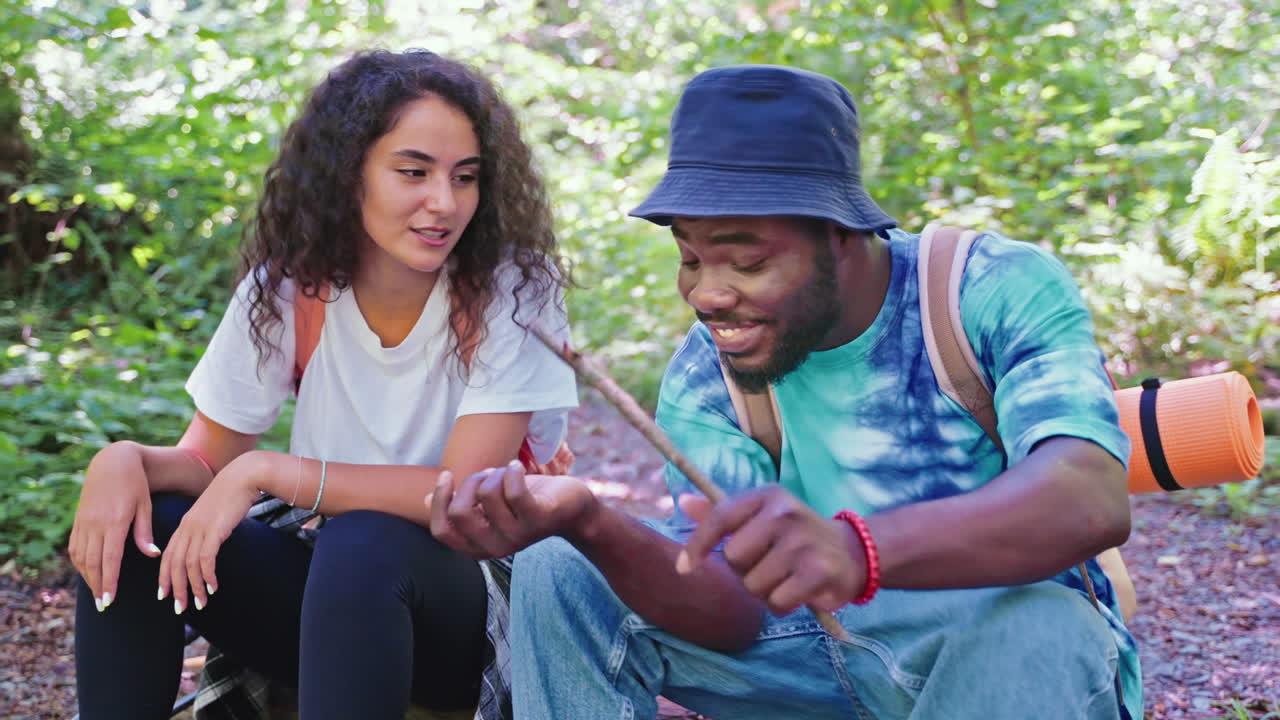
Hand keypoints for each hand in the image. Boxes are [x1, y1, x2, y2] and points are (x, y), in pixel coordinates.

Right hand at [69, 442, 162, 611]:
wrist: (112, 463)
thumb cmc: (136, 485)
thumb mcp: (145, 506)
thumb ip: (145, 532)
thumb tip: (153, 555)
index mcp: (116, 522)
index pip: (110, 559)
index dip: (109, 582)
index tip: (109, 600)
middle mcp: (96, 524)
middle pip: (93, 563)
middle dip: (97, 587)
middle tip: (102, 606)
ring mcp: (84, 522)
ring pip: (81, 557)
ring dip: (87, 577)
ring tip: (96, 594)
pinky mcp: (79, 520)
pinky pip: (75, 547)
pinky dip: (79, 563)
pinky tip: (87, 573)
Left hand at [158, 450, 266, 613]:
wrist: (243, 476)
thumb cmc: (232, 495)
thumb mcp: (213, 514)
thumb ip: (207, 530)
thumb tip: (208, 546)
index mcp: (184, 525)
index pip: (168, 555)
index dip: (164, 577)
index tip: (164, 595)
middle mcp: (187, 528)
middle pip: (174, 564)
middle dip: (176, 589)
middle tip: (179, 608)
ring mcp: (199, 529)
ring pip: (188, 566)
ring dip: (194, 588)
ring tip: (200, 604)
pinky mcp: (214, 531)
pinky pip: (206, 559)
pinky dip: (207, 576)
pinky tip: (213, 587)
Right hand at [429, 460, 598, 558]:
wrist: (572, 508)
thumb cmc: (526, 503)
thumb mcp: (490, 505)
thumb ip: (463, 505)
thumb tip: (425, 500)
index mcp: (479, 546)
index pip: (442, 531)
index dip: (438, 501)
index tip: (448, 474)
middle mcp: (496, 547)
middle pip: (459, 512)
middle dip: (469, 482)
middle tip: (488, 474)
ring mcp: (519, 535)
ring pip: (487, 494)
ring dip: (495, 474)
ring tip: (509, 473)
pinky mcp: (540, 518)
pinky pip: (514, 490)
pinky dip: (512, 471)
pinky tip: (517, 467)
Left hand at [677, 486, 865, 614]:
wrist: (851, 552)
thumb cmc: (794, 536)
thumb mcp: (760, 517)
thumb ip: (721, 513)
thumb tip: (683, 502)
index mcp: (766, 497)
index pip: (720, 518)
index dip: (697, 545)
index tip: (684, 567)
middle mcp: (784, 514)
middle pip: (733, 558)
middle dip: (744, 570)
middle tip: (767, 564)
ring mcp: (802, 542)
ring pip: (753, 585)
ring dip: (763, 590)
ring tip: (784, 577)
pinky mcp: (818, 572)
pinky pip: (776, 602)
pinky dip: (782, 604)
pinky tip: (797, 591)